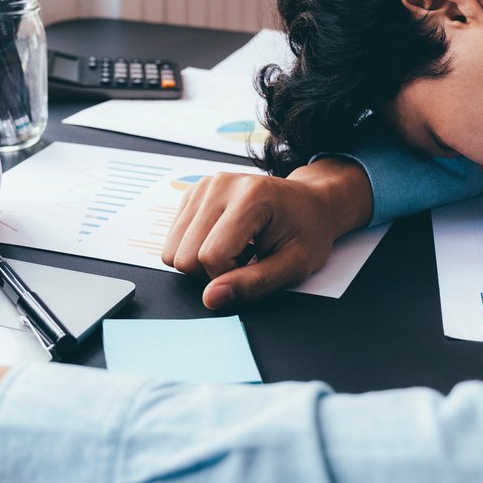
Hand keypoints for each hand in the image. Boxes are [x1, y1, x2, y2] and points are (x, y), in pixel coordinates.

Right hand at [160, 157, 373, 308]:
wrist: (309, 204)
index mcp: (251, 196)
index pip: (211, 256)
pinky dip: (195, 247)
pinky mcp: (192, 193)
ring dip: (201, 259)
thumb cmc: (307, 232)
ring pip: (173, 249)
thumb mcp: (293, 266)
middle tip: (245, 258)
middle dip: (212, 270)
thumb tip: (210, 298)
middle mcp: (221, 185)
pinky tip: (224, 237)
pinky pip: (173, 238)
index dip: (228, 277)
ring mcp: (203, 186)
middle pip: (184, 256)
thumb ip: (253, 284)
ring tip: (235, 247)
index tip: (254, 266)